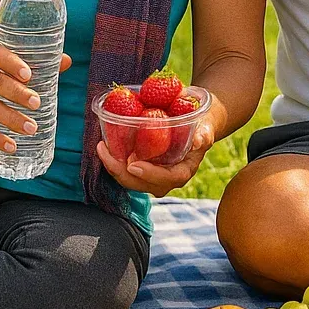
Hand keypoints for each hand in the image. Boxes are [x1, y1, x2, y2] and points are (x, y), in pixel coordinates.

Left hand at [95, 117, 215, 197]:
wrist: (197, 123)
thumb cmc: (202, 124)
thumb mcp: (206, 127)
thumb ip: (204, 135)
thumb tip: (199, 140)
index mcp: (183, 171)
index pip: (167, 179)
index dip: (149, 175)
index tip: (133, 165)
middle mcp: (167, 177)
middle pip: (142, 184)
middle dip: (121, 173)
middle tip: (107, 153)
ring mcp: (154, 174)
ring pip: (131, 179)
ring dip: (114, 167)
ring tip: (102, 148)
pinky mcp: (144, 166)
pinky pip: (127, 170)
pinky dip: (115, 160)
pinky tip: (106, 146)